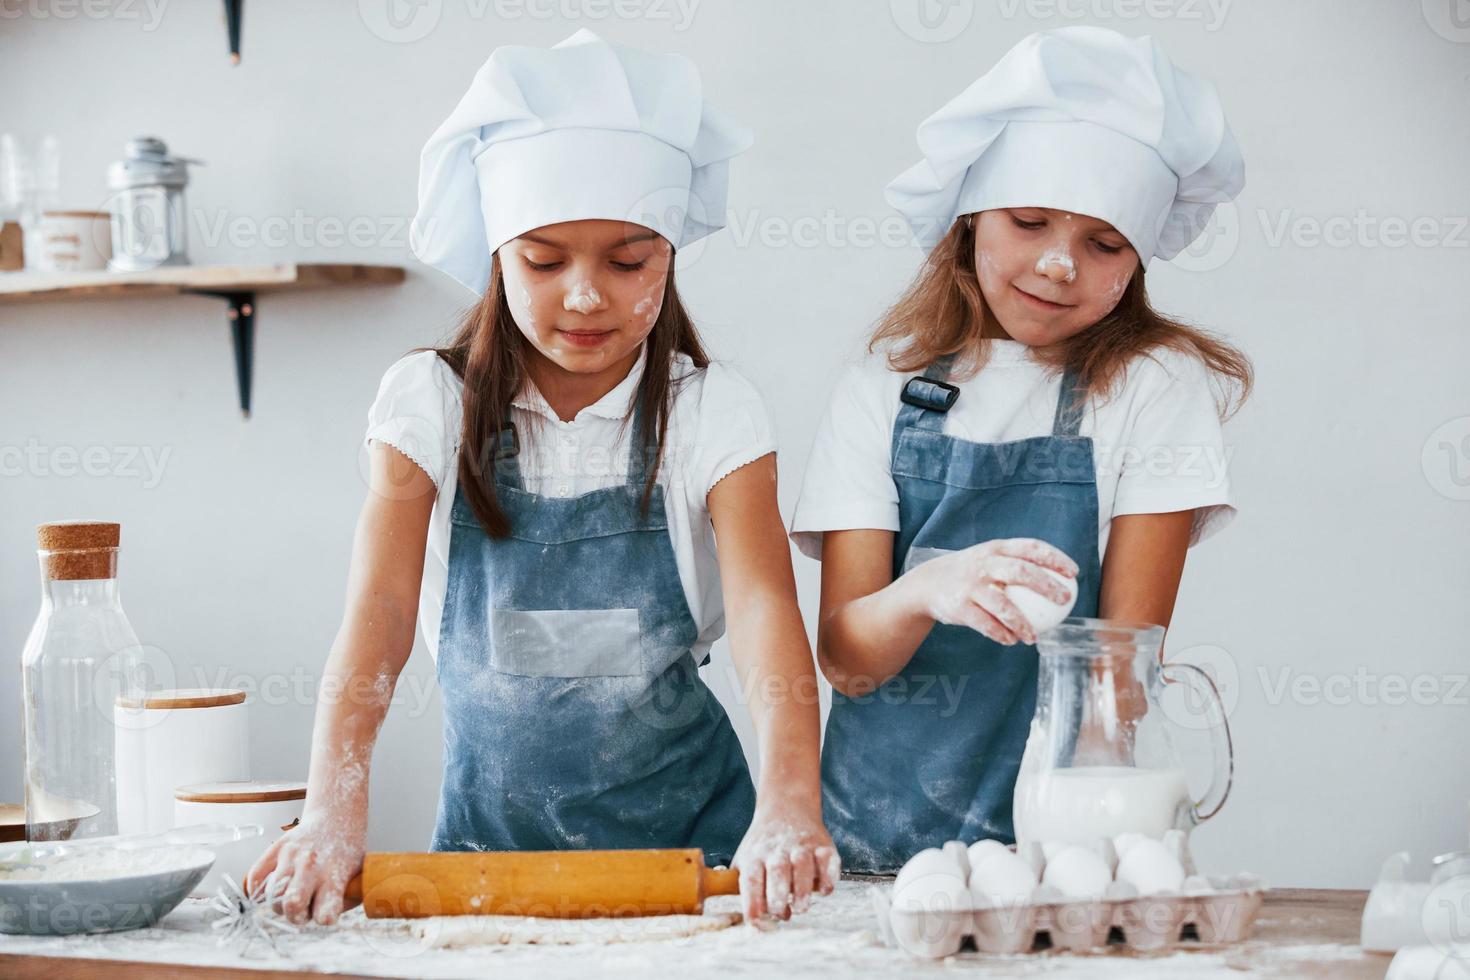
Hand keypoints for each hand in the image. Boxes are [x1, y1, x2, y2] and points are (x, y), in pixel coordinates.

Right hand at [245, 808, 365, 925]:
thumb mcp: (358, 875)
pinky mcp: (276, 848)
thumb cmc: (346, 853)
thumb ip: (345, 900)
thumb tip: (323, 917)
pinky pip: (255, 876)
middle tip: (302, 909)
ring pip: (272, 895)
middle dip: (294, 916)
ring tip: (291, 894)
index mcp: (335, 876)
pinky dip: (257, 891)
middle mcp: (312, 866)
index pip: (325, 912)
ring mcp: (291, 855)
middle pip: (291, 904)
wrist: (335, 818)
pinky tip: (272, 890)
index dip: (323, 918)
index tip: (325, 914)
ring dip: (279, 904)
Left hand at [731, 801, 839, 924]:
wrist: (787, 807)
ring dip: (802, 889)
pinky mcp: (823, 845)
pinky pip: (828, 859)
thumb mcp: (745, 859)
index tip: (755, 922)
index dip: (752, 902)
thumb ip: (744, 889)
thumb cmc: (764, 845)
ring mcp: (802, 846)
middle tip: (780, 914)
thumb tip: (751, 922)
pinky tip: (824, 889)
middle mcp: (778, 850)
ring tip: (801, 907)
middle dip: (778, 896)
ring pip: (802, 865)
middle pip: (777, 871)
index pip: (750, 880)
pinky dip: (829, 876)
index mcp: (755, 856)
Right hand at [905, 538, 1078, 645]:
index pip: (1030, 548)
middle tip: (1064, 600)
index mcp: (995, 549)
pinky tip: (1013, 640)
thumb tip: (1060, 581)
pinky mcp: (960, 607)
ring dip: (1023, 624)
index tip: (1073, 572)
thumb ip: (1016, 563)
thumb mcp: (988, 558)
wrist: (927, 584)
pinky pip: (987, 625)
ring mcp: (970, 586)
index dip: (1054, 557)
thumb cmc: (970, 572)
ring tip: (1034, 636)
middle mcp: (983, 564)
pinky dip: (1002, 634)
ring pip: (1004, 606)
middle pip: (1021, 572)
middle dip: (1047, 586)